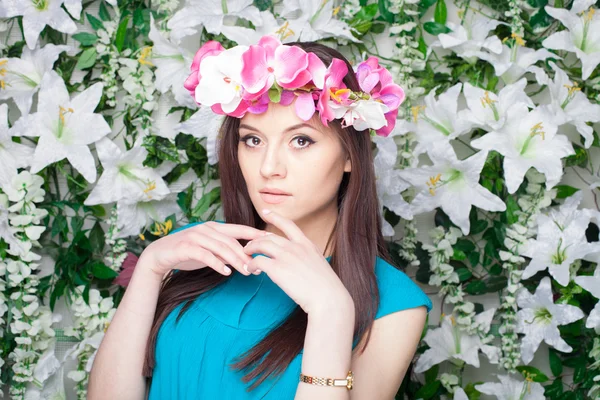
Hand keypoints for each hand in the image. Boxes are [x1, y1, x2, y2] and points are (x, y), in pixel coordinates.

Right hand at [140, 221, 269, 277]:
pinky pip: (205, 255)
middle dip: (246, 255)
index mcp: (214, 227)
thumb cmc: (187, 252)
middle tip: (257, 267)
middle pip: (232, 241)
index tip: (270, 240)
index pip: (239, 229)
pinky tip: (225, 272)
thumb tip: (244, 259)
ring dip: (235, 260)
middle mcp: (206, 229)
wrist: (159, 255)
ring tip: (245, 272)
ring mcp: (196, 237)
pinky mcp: (186, 247)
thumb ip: (224, 250)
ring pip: (221, 248)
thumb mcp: (208, 249)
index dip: (255, 234)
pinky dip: (217, 264)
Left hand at [242, 209, 353, 315]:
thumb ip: (307, 258)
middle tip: (249, 245)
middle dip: (256, 239)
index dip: (275, 217)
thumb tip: (299, 261)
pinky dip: (251, 264)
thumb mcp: (319, 264)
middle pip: (270, 236)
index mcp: (307, 244)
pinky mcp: (277, 269)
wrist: (328, 298)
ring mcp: (286, 256)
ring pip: (261, 245)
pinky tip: (250, 268)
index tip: (265, 211)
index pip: (288, 225)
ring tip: (246, 254)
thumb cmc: (326, 287)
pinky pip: (258, 261)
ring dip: (251, 248)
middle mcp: (295, 247)